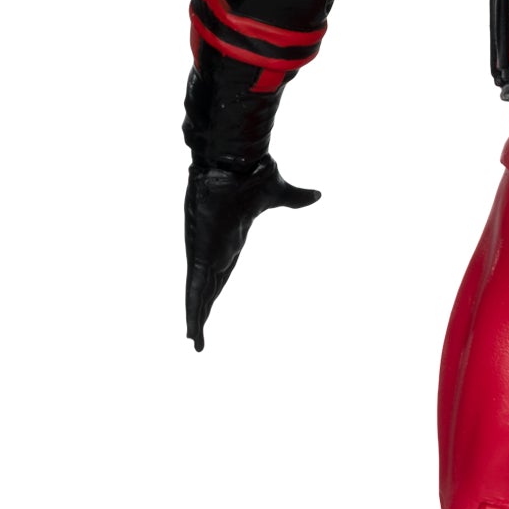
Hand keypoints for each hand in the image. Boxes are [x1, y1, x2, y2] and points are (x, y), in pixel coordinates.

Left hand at [184, 156, 319, 348]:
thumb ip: (296, 198)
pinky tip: (190, 332)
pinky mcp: (201, 258)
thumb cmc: (251, 177)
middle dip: (200, 309)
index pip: (219, 271)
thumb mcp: (279, 194)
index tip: (208, 300)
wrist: (235, 167)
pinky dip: (193, 313)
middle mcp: (215, 252)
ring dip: (195, 319)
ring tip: (193, 341)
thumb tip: (317, 194)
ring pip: (198, 295)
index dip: (214, 287)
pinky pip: (196, 292)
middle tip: (195, 333)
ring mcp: (206, 256)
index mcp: (229, 241)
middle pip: (207, 288)